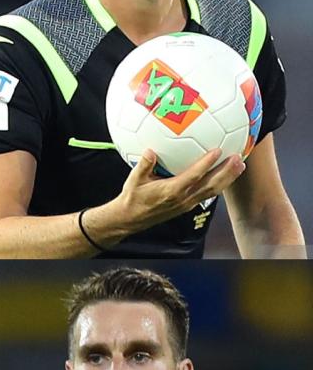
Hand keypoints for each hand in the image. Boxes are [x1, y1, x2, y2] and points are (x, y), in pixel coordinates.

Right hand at [115, 147, 245, 232]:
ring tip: (240, 166)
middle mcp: (182, 199)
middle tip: (239, 159)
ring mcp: (186, 204)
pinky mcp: (187, 206)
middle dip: (226, 172)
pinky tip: (225, 176)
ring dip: (227, 179)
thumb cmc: (132, 198)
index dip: (206, 164)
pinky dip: (218, 184)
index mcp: (171, 191)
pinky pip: (206, 194)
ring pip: (212, 191)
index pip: (193, 176)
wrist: (130, 219)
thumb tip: (150, 151)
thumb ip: (144, 165)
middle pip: (210, 185)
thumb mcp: (134, 180)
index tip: (218, 150)